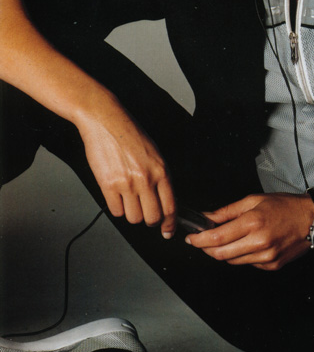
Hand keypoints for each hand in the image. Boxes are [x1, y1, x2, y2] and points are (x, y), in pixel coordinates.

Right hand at [77, 105, 176, 238]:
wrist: (106, 120)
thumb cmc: (130, 134)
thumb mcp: (155, 154)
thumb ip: (160, 177)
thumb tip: (163, 200)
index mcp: (161, 171)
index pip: (170, 207)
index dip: (170, 224)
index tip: (168, 231)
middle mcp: (146, 179)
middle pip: (152, 218)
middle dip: (150, 221)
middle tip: (146, 215)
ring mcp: (127, 183)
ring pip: (133, 218)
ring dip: (131, 214)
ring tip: (129, 201)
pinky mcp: (108, 185)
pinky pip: (115, 211)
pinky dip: (117, 208)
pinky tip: (117, 196)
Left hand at [186, 193, 313, 270]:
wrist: (312, 220)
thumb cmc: (286, 206)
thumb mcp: (254, 200)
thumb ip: (228, 212)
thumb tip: (207, 218)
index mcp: (253, 222)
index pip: (216, 238)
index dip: (199, 240)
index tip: (191, 238)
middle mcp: (259, 242)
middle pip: (220, 254)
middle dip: (207, 249)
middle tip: (202, 241)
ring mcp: (266, 256)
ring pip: (232, 261)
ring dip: (224, 252)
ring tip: (229, 239)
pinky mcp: (271, 265)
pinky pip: (248, 263)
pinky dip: (242, 255)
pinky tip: (248, 244)